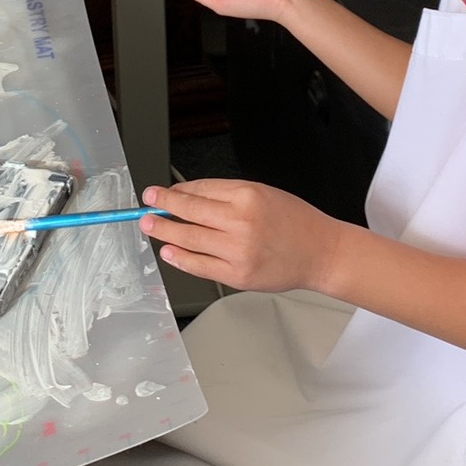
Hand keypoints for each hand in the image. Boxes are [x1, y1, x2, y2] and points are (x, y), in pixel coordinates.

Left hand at [138, 179, 342, 293]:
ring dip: (165, 233)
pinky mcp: (238, 275)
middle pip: (189, 213)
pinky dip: (181, 259)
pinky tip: (170, 252)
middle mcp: (241, 222)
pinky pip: (201, 266)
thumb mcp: (261, 193)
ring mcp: (238, 251)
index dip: (173, 192)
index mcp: (247, 196)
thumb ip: (225, 195)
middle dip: (162, 209)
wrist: (320, 252)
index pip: (199, 190)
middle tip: (145, 207)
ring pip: (190, 240)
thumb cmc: (294, 221)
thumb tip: (187, 196)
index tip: (158, 192)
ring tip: (150, 227)